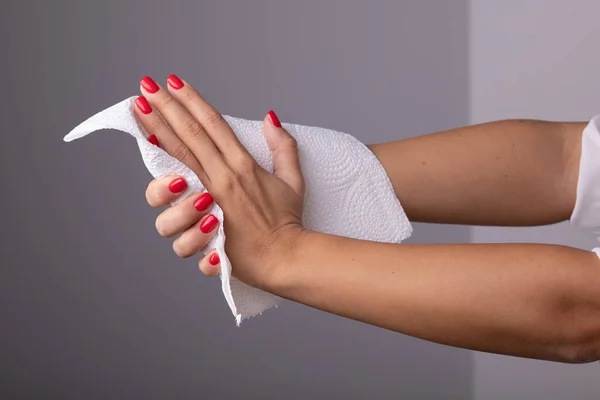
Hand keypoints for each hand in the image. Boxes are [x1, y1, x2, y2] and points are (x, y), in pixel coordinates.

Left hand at [134, 75, 305, 287]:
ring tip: (146, 135)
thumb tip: (270, 118)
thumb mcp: (292, 180)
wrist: (286, 259)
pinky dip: (169, 212)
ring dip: (155, 155)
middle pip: (187, 137)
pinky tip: (166, 202)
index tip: (172, 83)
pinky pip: (174, 222)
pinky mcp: (203, 232)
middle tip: (144, 87)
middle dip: (163, 109)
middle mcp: (223, 179)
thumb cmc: (287, 222)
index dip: (191, 101)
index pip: (212, 124)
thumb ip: (283, 147)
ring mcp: (210, 205)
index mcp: (242, 165)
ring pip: (169, 176)